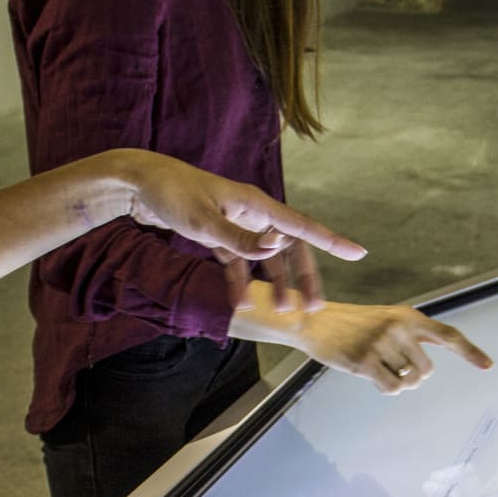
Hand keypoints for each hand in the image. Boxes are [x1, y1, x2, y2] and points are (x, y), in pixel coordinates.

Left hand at [122, 151, 364, 310]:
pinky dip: (240, 283)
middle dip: (304, 278)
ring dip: (275, 285)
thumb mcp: (204, 221)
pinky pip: (238, 263)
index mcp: (257, 204)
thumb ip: (239, 240)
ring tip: (282, 312)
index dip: (332, 241)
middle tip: (315, 307)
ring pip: (267, 259)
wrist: (138, 184)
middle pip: (290, 248)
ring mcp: (237, 225)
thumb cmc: (171, 194)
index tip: (359, 253)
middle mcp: (253, 214)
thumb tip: (276, 249)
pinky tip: (240, 304)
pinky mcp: (220, 235)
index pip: (302, 226)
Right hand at [281, 298, 492, 393]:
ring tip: (377, 366)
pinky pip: (393, 389)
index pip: (448, 335)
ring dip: (397, 381)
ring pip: (410, 382)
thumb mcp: (387, 320)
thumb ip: (412, 337)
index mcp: (409, 316)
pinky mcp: (365, 361)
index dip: (470, 351)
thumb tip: (426, 369)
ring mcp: (382, 343)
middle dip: (413, 375)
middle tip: (390, 365)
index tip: (488, 366)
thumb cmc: (353, 325)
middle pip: (427, 371)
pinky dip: (386, 388)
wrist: (314, 321)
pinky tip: (370, 376)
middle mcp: (399, 327)